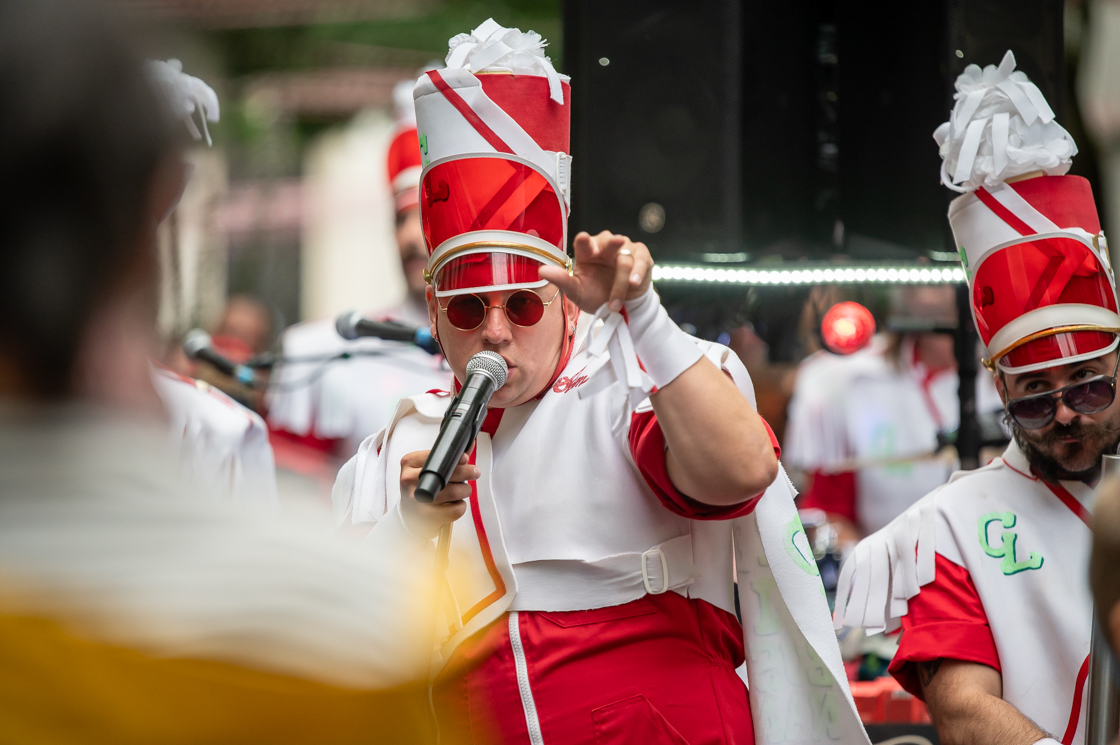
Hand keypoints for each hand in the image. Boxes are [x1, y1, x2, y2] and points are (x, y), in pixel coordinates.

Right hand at [399, 451, 478, 538]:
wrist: (409, 513)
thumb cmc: (422, 486)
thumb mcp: (428, 468)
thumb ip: (448, 456)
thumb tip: (469, 443)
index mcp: (409, 463)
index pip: (436, 456)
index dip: (455, 458)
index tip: (466, 459)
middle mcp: (409, 480)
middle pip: (447, 474)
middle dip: (467, 472)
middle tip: (475, 472)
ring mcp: (416, 500)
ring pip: (454, 492)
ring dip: (465, 490)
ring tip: (462, 490)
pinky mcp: (425, 518)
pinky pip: (455, 510)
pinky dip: (460, 506)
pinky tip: (453, 504)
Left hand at [538, 230, 652, 314]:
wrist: (620, 308)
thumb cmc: (595, 295)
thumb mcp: (576, 292)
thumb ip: (561, 280)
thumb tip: (541, 271)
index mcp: (587, 252)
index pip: (584, 243)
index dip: (585, 241)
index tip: (583, 238)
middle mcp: (606, 247)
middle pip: (608, 240)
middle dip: (611, 243)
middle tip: (615, 242)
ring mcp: (625, 250)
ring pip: (624, 258)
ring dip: (621, 281)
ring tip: (615, 302)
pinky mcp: (642, 257)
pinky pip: (641, 261)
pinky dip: (638, 272)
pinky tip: (634, 283)